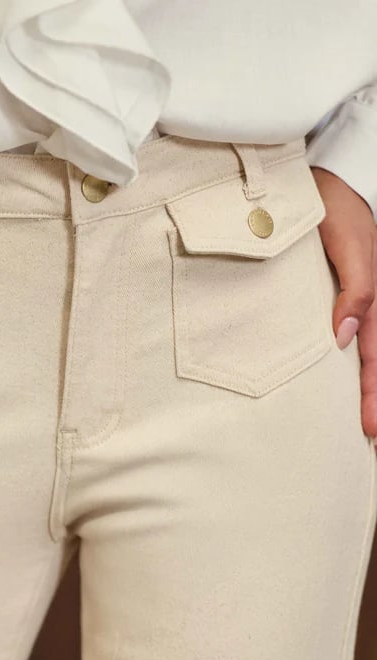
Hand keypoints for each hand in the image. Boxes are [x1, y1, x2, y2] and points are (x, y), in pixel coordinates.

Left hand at [310, 166, 376, 442]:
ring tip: (366, 419)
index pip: (374, 358)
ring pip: (369, 351)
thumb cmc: (340, 211)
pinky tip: (343, 373)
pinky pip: (355, 332)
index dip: (372, 394)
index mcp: (375, 300)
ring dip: (368, 385)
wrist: (331, 180)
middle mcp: (370, 305)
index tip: (368, 428)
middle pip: (375, 361)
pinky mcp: (342, 293)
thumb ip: (355, 289)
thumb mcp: (351, 247)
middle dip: (374, 399)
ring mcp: (358, 300)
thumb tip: (343, 337)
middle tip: (369, 436)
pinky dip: (357, 360)